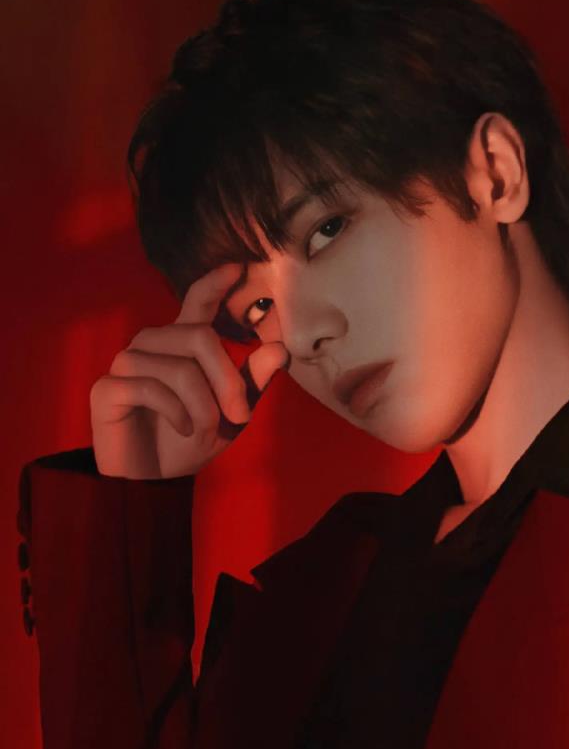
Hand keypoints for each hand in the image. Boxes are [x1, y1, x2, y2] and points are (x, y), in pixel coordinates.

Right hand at [90, 263, 286, 478]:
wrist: (155, 481)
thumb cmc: (192, 440)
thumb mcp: (232, 414)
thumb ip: (252, 382)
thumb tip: (280, 350)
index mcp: (182, 343)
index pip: (196, 301)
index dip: (214, 283)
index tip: (238, 267)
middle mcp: (153, 344)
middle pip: (199, 337)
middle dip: (228, 380)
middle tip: (240, 415)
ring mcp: (127, 363)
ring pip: (180, 367)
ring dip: (203, 405)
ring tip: (205, 429)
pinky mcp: (108, 388)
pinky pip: (150, 388)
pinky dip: (177, 413)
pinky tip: (183, 428)